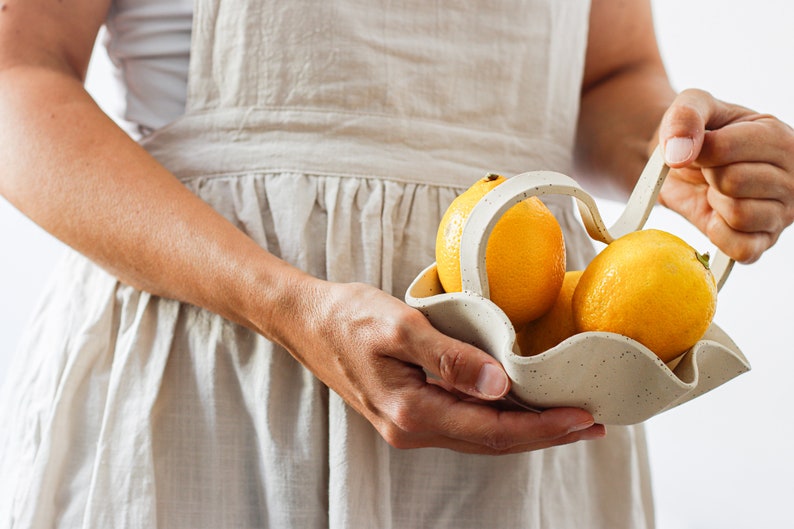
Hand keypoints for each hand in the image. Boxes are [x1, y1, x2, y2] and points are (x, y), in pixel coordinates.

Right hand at [280, 279, 604, 454]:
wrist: (307, 322)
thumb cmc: (349, 317)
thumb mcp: (400, 327)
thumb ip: (449, 358)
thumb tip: (498, 386)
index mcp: (413, 412)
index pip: (493, 430)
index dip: (543, 427)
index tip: (584, 417)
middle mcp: (413, 429)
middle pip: (493, 441)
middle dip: (546, 435)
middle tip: (592, 423)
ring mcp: (410, 425)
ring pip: (481, 437)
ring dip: (527, 430)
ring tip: (568, 419)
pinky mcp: (410, 413)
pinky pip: (465, 425)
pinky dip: (500, 420)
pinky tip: (519, 407)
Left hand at [657, 88, 793, 262]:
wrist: (682, 161)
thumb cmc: (697, 132)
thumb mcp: (692, 106)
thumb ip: (686, 116)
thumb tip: (679, 153)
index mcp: (779, 136)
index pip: (726, 149)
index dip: (699, 150)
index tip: (700, 147)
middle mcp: (793, 175)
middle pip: (732, 183)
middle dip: (708, 176)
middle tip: (711, 171)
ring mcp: (783, 212)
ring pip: (739, 216)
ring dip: (715, 204)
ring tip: (718, 191)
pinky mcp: (765, 241)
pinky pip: (741, 249)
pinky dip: (719, 235)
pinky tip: (718, 217)